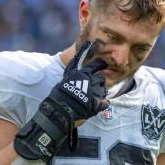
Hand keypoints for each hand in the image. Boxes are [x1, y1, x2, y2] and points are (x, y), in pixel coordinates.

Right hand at [14, 41, 108, 161]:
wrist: (58, 112)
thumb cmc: (58, 95)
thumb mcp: (65, 78)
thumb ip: (74, 68)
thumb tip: (79, 52)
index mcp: (82, 74)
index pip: (96, 65)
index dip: (100, 65)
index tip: (103, 64)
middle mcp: (90, 82)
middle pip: (102, 78)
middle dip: (99, 82)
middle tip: (93, 87)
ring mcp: (95, 94)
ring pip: (104, 90)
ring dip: (100, 92)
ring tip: (92, 97)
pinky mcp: (97, 105)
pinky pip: (106, 102)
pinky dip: (103, 103)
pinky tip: (98, 105)